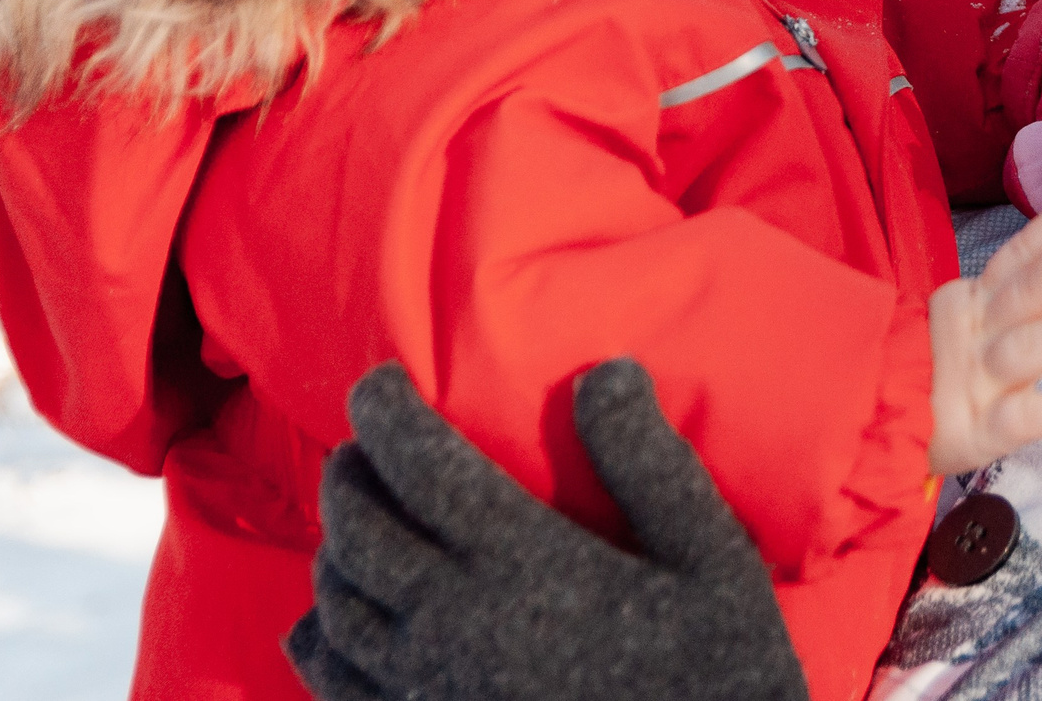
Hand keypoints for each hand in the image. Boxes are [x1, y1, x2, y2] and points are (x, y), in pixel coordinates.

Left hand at [284, 360, 806, 700]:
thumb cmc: (721, 670)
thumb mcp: (712, 557)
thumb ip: (651, 463)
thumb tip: (607, 372)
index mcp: (524, 564)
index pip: (418, 465)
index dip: (384, 411)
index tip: (381, 381)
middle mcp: (457, 624)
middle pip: (358, 529)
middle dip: (350, 472)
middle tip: (366, 444)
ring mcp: (431, 691)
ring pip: (336, 605)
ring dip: (334, 548)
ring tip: (355, 518)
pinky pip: (338, 686)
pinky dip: (320, 639)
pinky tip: (327, 623)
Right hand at [926, 186, 1041, 475]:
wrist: (874, 429)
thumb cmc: (934, 379)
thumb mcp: (983, 348)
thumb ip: (1035, 340)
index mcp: (974, 304)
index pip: (1017, 259)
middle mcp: (977, 332)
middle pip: (1024, 292)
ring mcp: (976, 378)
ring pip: (1027, 349)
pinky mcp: (976, 429)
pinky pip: (1025, 418)